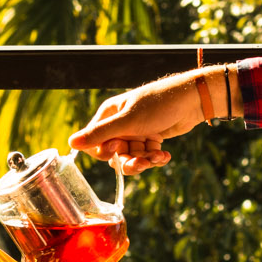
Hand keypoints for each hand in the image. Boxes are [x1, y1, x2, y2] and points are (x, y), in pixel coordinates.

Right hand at [69, 71, 204, 173]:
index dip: (105, 151)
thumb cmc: (157, 104)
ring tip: (159, 156)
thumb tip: (70, 143)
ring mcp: (136, 132)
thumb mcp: (127, 121)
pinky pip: (146, 156)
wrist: (191, 100)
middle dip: (129, 160)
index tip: (119, 147)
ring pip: (131, 158)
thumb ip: (99, 134)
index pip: (95, 143)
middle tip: (143, 160)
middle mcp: (120, 124)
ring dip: (145, 160)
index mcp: (109, 115)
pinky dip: (155, 158)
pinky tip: (165, 154)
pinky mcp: (151, 138)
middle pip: (114, 154)